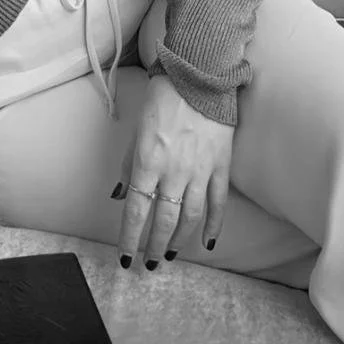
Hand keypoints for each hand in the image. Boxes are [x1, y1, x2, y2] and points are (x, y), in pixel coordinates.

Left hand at [112, 74, 233, 268]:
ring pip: (190, 218)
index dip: (130, 239)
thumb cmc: (161, 100)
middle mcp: (173, 172)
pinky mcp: (221, 166)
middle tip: (150, 265)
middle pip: (163, 220)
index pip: (136, 212)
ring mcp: (200, 171)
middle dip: (154, 246)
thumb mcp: (136, 132)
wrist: (198, 78)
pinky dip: (214, 226)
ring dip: (180, 240)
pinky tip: (208, 243)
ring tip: (171, 255)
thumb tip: (122, 197)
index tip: (125, 259)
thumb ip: (129, 167)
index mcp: (147, 163)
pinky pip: (218, 204)